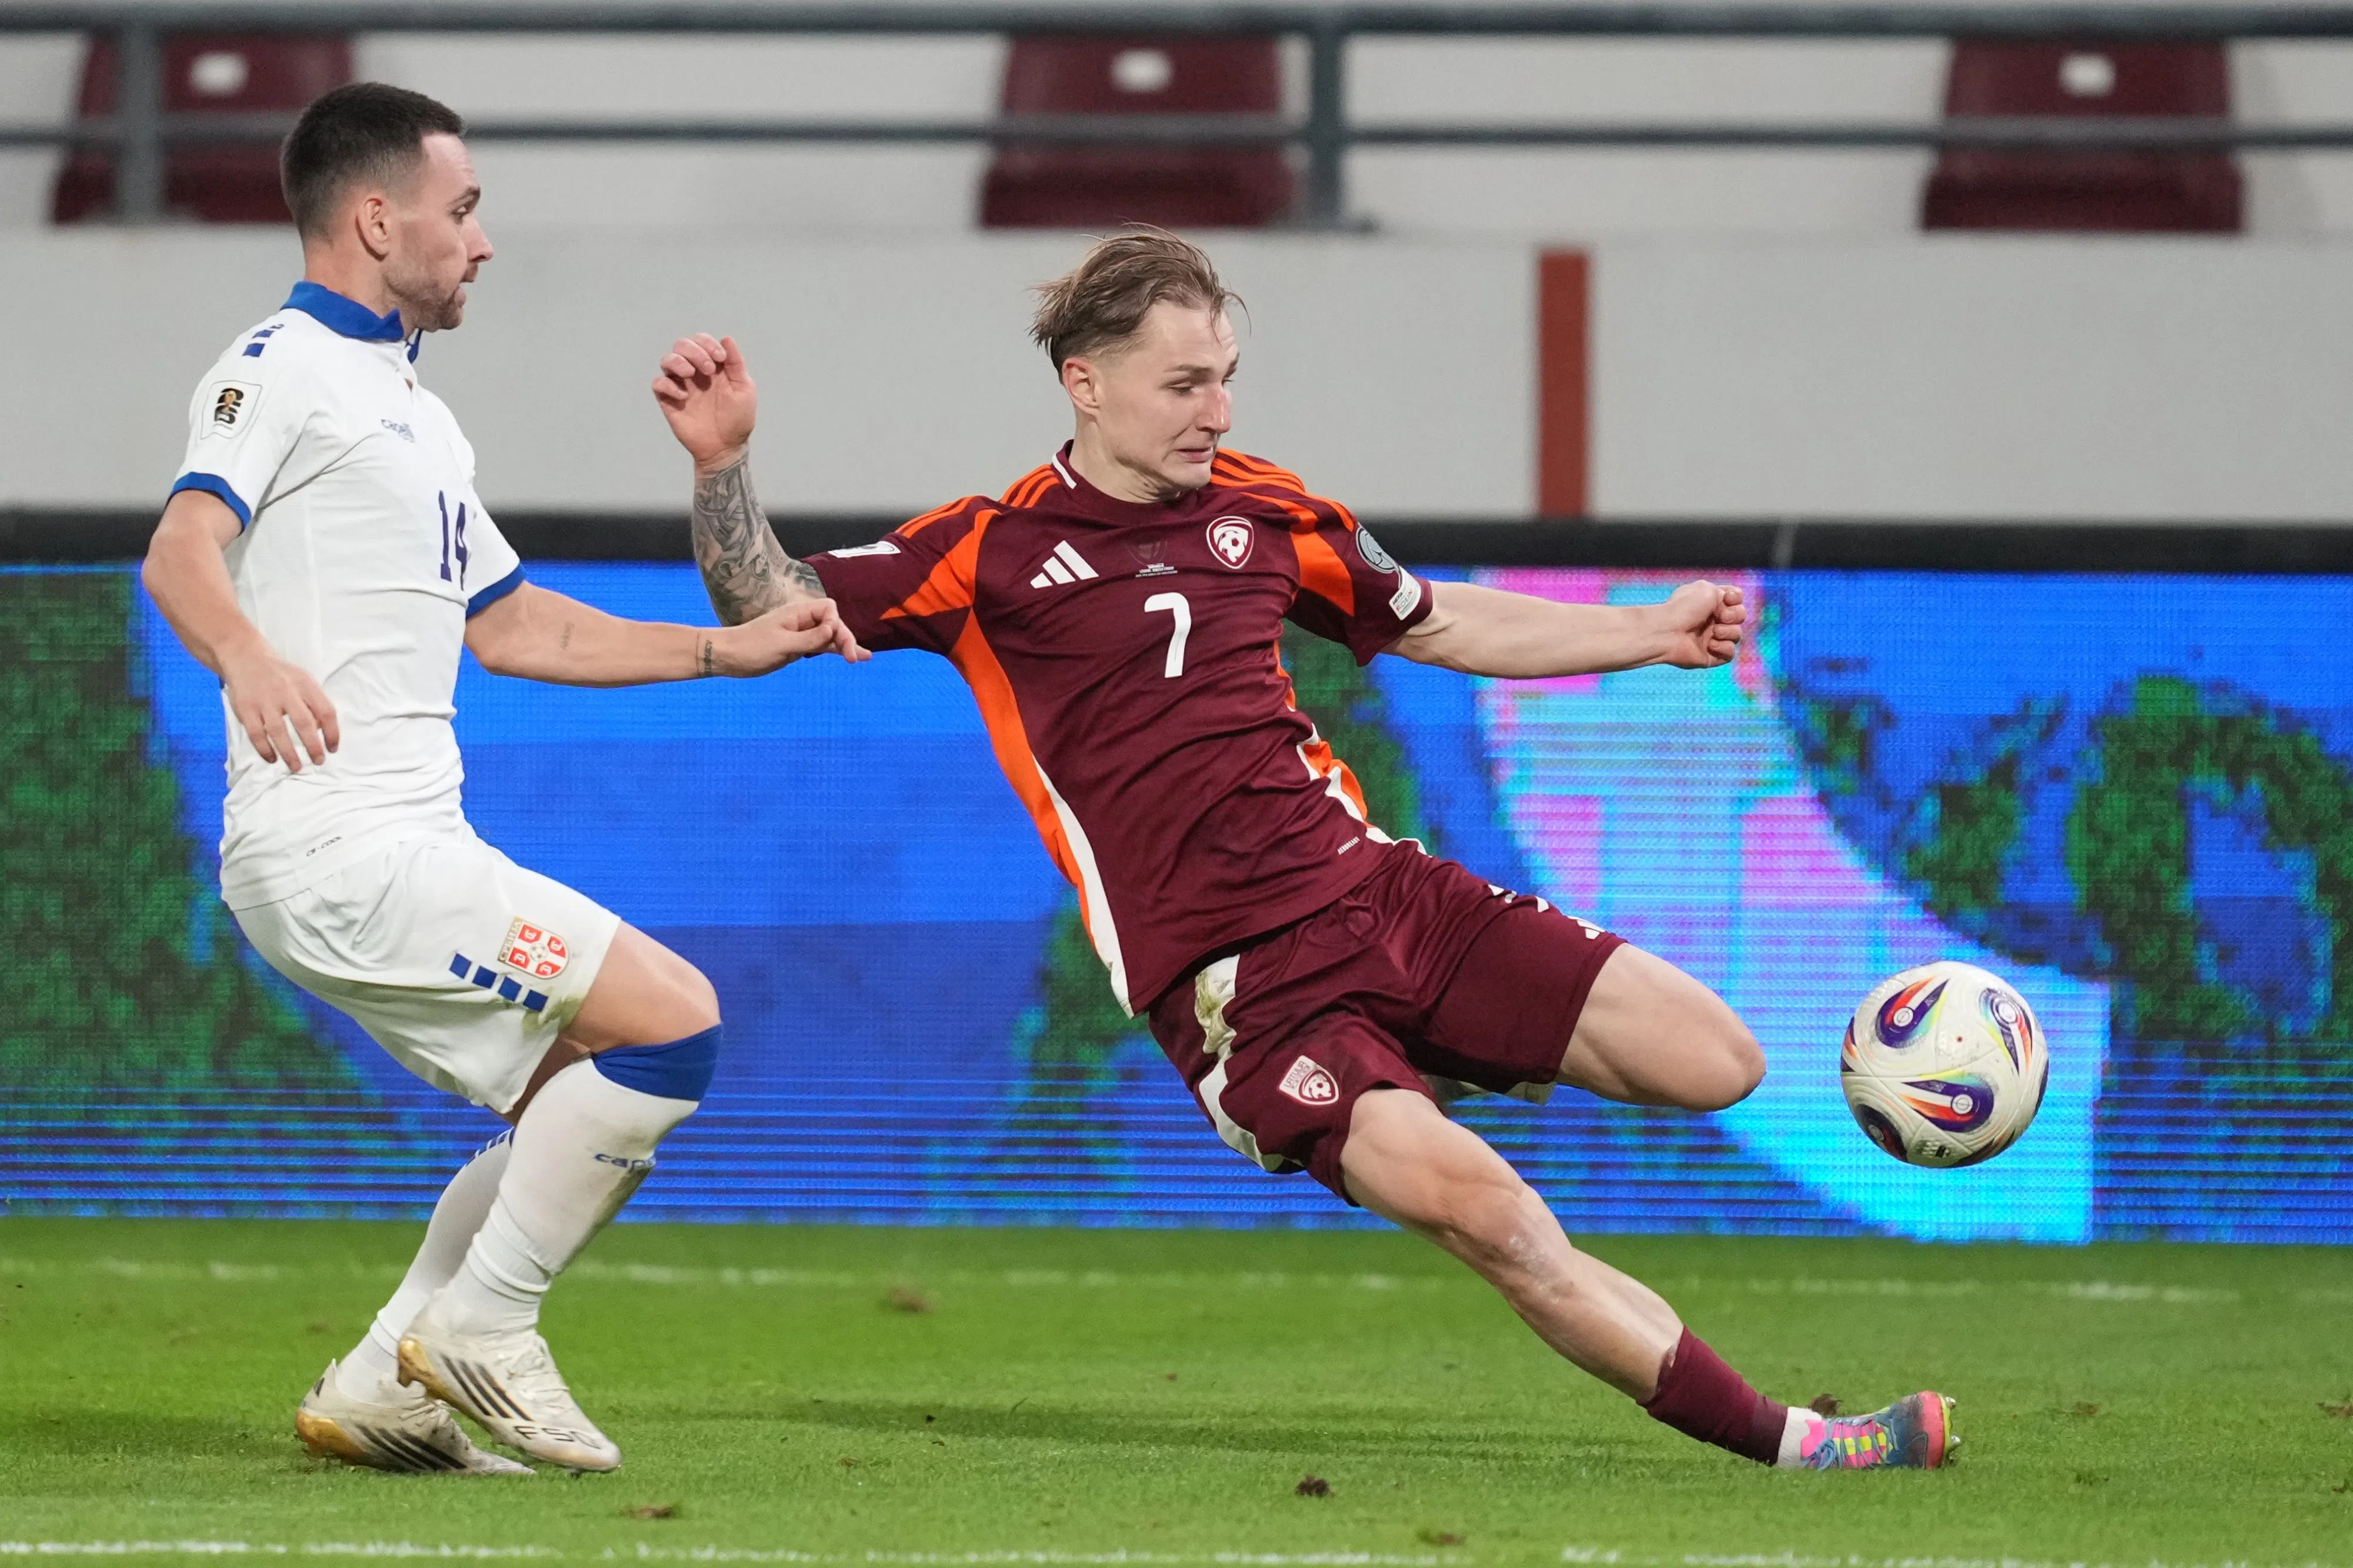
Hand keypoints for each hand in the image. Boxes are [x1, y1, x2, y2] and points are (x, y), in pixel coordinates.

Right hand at [221, 645, 338, 770]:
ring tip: (296, 767)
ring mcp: (264, 700)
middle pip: (304, 723)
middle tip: (318, 761)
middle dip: (313, 746)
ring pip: (278, 732)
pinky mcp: (245, 709)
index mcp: (305, 684)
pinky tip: (272, 758)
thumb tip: (322, 731)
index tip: (333, 748)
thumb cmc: (281, 675)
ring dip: (289, 753)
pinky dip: (265, 749)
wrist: (246, 658)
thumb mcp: (303, 680)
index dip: (333, 732)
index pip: (326, 711)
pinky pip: (256, 734)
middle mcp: (285, 691)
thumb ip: (314, 702)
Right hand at [652, 332, 755, 473]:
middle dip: (694, 351)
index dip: (707, 343)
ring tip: (690, 374)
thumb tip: (726, 338)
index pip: (701, 341)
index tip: (720, 359)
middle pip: (682, 345)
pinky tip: (684, 397)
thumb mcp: (743, 389)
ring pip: (667, 359)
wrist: (726, 447)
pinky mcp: (669, 401)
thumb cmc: (737, 419)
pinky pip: (658, 384)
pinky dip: (668, 385)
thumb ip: (735, 363)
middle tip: (708, 370)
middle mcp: (694, 372)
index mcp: (712, 365)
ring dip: (677, 361)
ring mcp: (680, 385)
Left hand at [705, 598, 868, 676]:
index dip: (836, 623)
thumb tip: (834, 628)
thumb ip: (810, 637)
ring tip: (864, 658)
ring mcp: (801, 634)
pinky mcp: (798, 647)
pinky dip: (835, 651)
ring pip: (829, 636)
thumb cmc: (751, 647)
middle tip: (854, 659)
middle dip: (845, 638)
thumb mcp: (782, 644)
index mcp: (797, 612)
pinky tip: (851, 658)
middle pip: (833, 623)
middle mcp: (802, 620)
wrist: (728, 656)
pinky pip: (821, 647)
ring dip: (845, 646)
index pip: (828, 609)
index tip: (832, 639)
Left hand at [1656, 580, 1745, 668]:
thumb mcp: (1707, 589)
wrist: (1667, 631)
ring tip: (1714, 632)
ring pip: (1737, 634)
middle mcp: (1712, 619)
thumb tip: (1729, 610)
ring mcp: (1712, 637)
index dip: (1736, 598)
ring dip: (1729, 631)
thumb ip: (1726, 593)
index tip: (1727, 598)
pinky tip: (1710, 645)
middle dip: (1735, 615)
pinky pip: (1730, 653)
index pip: (1736, 598)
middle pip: (1740, 616)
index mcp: (1710, 602)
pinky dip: (1724, 647)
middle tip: (1720, 617)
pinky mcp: (1712, 655)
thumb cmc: (1684, 608)